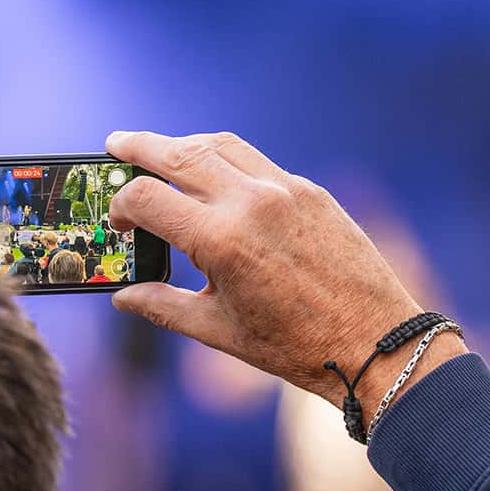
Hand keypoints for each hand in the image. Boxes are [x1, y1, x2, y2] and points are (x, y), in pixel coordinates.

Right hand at [106, 131, 464, 419]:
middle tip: (116, 145)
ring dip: (185, 144)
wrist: (373, 340)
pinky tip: (216, 177)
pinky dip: (227, 161)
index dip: (122, 207)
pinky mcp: (311, 191)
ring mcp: (285, 190)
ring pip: (220, 145)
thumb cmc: (296, 345)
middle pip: (178, 154)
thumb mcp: (219, 331)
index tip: (120, 221)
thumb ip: (164, 306)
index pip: (147, 198)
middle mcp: (251, 202)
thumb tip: (123, 295)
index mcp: (221, 240)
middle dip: (140, 148)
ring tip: (162, 152)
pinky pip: (257, 162)